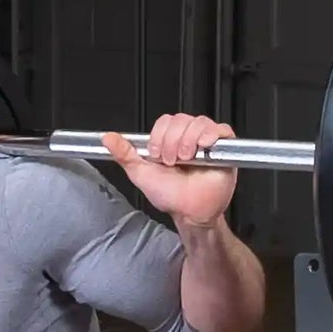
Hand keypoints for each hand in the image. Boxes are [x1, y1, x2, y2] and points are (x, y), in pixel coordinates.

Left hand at [102, 113, 236, 227]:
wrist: (190, 212)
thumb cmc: (170, 195)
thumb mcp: (141, 173)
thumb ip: (124, 154)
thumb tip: (107, 138)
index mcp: (170, 140)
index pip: (165, 121)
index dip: (160, 135)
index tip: (157, 154)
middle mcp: (189, 138)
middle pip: (182, 119)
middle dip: (173, 140)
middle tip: (172, 161)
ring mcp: (207, 142)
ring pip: (199, 122)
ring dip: (189, 140)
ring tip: (187, 159)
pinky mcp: (225, 148)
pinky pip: (221, 130)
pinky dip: (211, 135)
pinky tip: (203, 147)